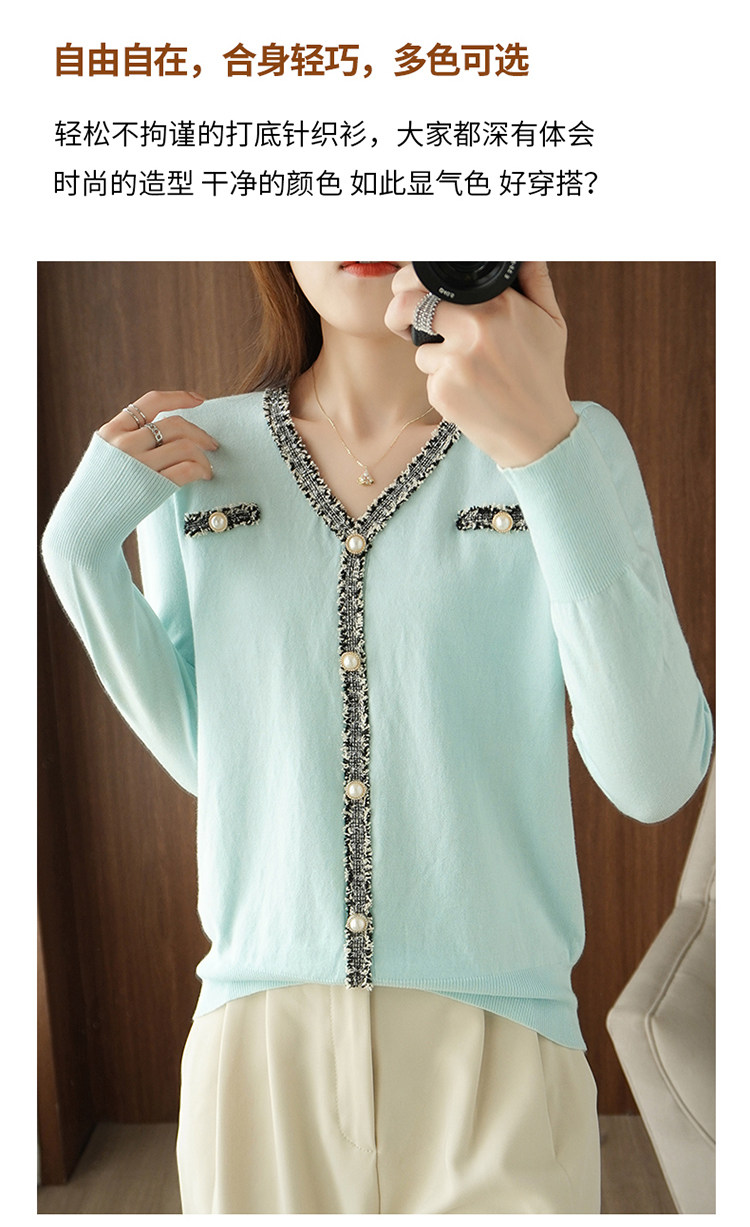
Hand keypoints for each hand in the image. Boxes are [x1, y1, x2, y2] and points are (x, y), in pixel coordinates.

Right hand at [97, 391, 217, 485]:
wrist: (84, 521)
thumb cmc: (99, 489)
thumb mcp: (105, 453)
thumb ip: (128, 437)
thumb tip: (166, 429)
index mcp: (113, 430)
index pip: (151, 402)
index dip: (179, 397)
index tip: (198, 400)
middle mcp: (125, 443)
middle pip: (175, 425)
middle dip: (200, 433)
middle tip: (212, 444)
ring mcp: (138, 465)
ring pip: (185, 447)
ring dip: (203, 456)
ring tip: (207, 466)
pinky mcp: (152, 487)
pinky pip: (187, 470)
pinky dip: (201, 470)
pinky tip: (204, 475)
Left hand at [384, 262, 577, 468]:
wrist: (539, 433)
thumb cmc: (543, 374)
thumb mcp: (551, 321)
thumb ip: (534, 280)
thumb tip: (523, 250)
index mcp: (499, 303)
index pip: (435, 278)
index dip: (413, 281)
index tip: (409, 288)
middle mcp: (475, 327)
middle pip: (407, 305)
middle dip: (397, 312)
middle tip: (402, 321)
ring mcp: (456, 360)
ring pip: (420, 347)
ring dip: (435, 357)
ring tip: (471, 372)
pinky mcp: (443, 390)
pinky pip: (428, 376)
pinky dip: (442, 383)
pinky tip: (470, 393)